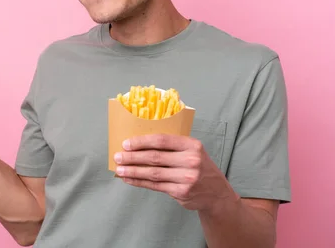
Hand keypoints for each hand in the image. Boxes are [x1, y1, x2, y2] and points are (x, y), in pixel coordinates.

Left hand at [114, 134, 237, 212]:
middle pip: (155, 157)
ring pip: (153, 173)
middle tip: (118, 156)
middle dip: (133, 157)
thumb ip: (172, 147)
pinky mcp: (181, 192)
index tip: (126, 143)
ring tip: (119, 169)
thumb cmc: (198, 167)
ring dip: (133, 170)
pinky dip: (139, 181)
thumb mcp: (192, 151)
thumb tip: (138, 144)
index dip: (142, 141)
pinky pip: (154, 185)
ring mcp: (186, 178)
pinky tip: (129, 179)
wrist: (216, 193)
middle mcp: (191, 161)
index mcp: (192, 145)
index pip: (162, 140)